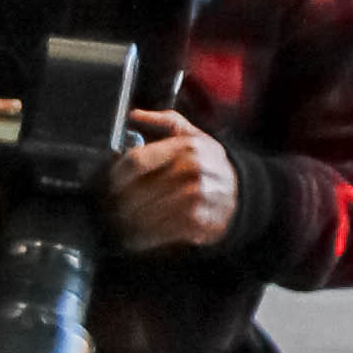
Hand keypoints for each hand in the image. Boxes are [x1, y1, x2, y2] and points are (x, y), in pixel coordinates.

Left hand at [110, 109, 236, 252]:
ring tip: (122, 224)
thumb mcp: (192, 135)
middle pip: (137, 191)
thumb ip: (164, 121)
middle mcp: (193, 170)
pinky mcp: (200, 221)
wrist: (240, 193)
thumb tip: (134, 115)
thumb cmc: (208, 164)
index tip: (112, 184)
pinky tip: (137, 236)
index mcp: (186, 146)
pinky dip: (145, 237)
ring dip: (129, 222)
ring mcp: (198, 197)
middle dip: (120, 203)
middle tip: (112, 209)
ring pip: (146, 214)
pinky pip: (161, 232)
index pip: (136, 161)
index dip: (116, 175)